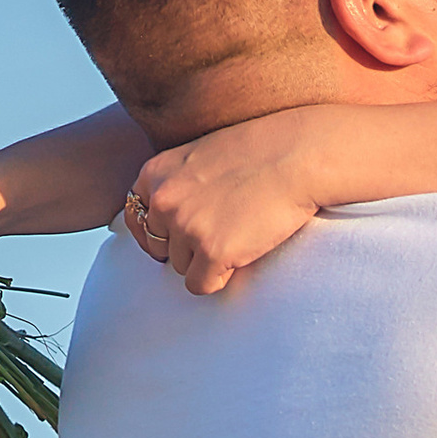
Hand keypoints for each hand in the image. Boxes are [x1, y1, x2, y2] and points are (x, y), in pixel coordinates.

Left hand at [125, 109, 333, 294]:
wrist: (298, 156)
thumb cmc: (262, 151)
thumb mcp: (201, 155)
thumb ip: (178, 183)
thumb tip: (171, 218)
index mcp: (156, 173)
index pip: (137, 218)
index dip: (161, 231)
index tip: (181, 234)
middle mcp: (164, 201)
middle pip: (161, 246)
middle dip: (187, 245)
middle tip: (222, 230)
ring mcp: (186, 228)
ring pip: (182, 267)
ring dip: (207, 260)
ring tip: (239, 234)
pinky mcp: (212, 252)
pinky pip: (201, 286)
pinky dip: (220, 277)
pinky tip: (242, 253)